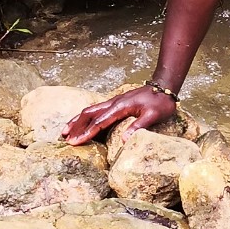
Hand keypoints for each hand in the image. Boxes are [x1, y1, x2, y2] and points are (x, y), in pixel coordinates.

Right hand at [63, 85, 177, 147]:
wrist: (164, 86)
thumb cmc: (160, 101)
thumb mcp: (153, 115)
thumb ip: (138, 126)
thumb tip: (124, 140)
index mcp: (120, 107)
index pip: (99, 122)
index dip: (86, 133)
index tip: (75, 142)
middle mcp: (113, 103)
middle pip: (88, 114)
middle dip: (76, 126)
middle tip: (64, 138)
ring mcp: (113, 102)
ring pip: (90, 110)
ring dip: (77, 120)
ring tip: (65, 131)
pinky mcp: (116, 103)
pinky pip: (96, 110)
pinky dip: (86, 117)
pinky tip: (82, 123)